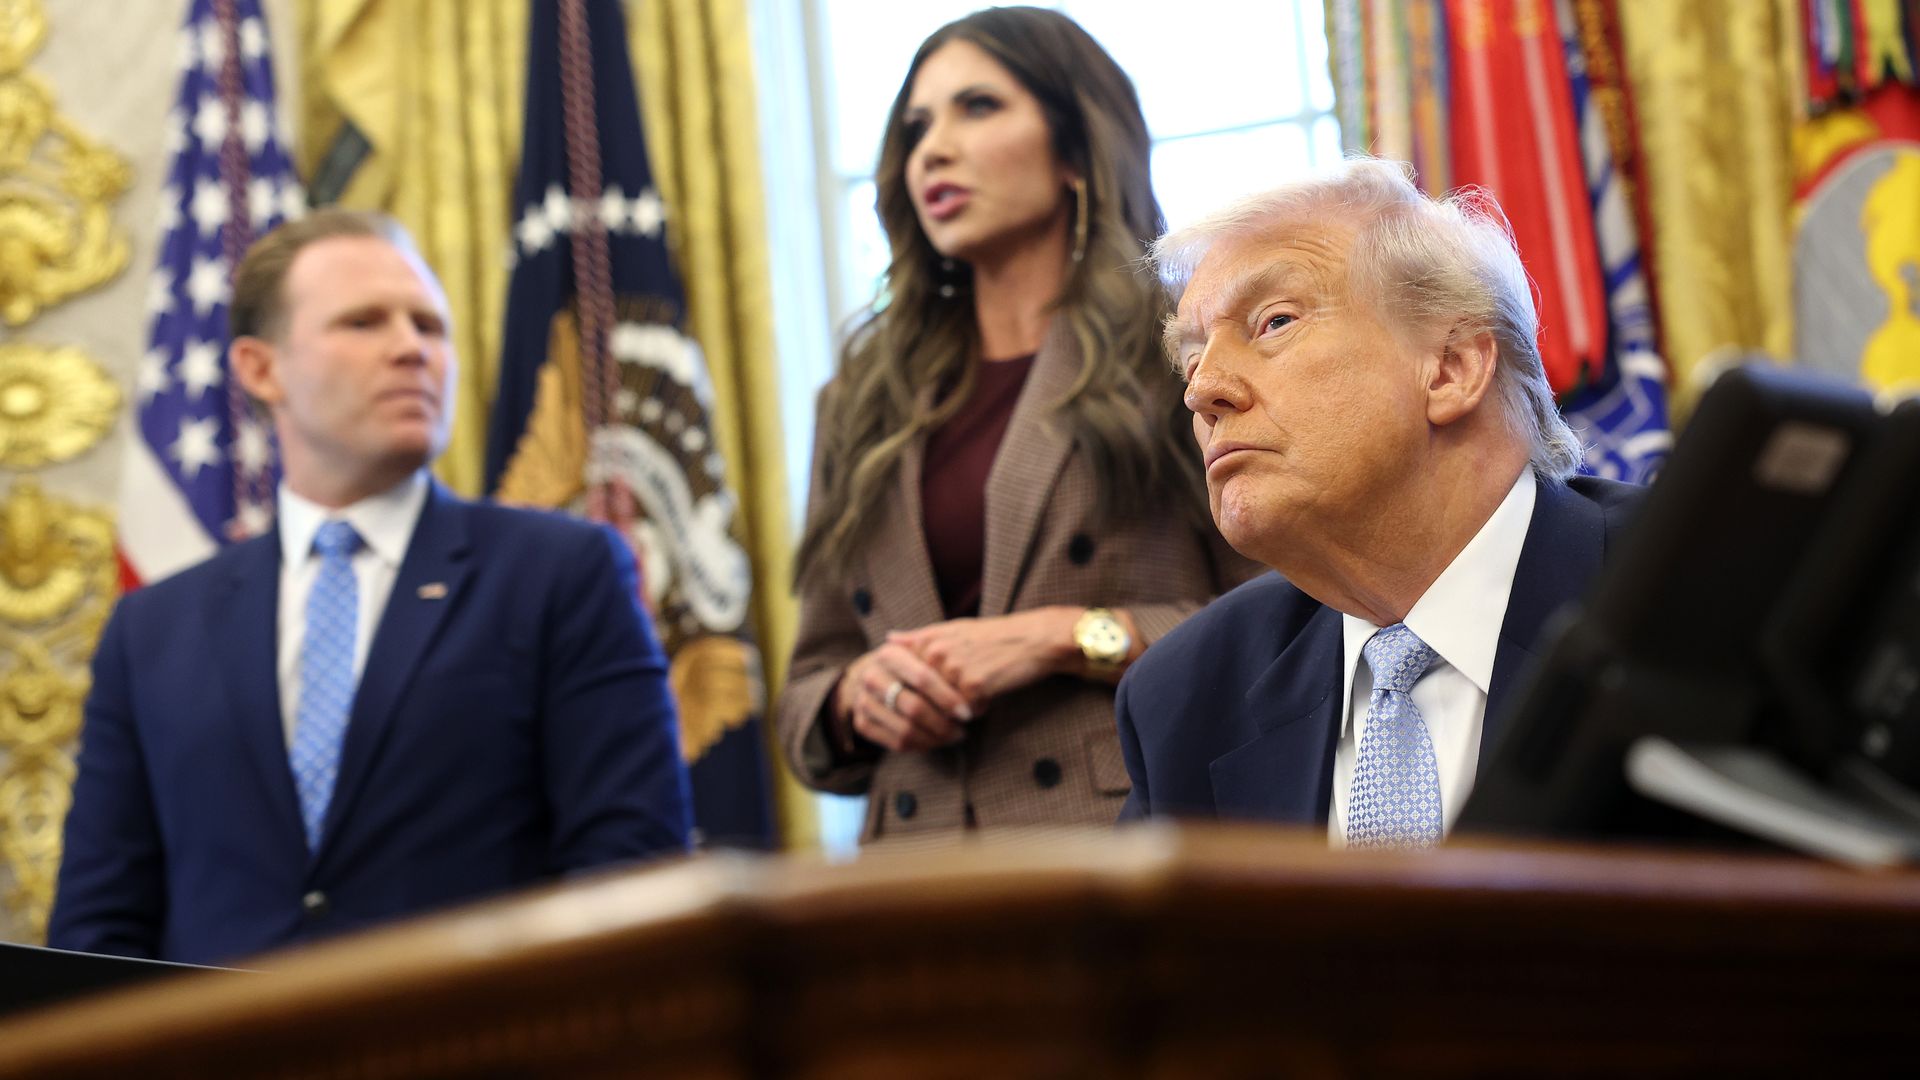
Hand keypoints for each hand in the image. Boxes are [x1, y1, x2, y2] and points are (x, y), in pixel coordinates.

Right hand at [835, 640, 974, 752]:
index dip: (947, 698)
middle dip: (943, 724)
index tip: (967, 713)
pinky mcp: (862, 723)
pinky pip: (896, 743)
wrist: (871, 673)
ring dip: (935, 739)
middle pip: (914, 708)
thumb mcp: (921, 651)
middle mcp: (872, 677)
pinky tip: (935, 741)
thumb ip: (942, 660)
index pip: (923, 679)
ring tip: (953, 737)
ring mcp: (864, 701)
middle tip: (962, 730)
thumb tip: (969, 680)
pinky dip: (921, 746)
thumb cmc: (909, 662)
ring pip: (906, 730)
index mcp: (889, 654)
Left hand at [886, 608, 1079, 710]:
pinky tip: (993, 691)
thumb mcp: (953, 630)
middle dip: (940, 706)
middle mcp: (935, 653)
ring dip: (962, 707)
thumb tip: (888, 639)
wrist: (1033, 639)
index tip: (936, 692)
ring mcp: (953, 669)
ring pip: (945, 708)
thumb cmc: (993, 636)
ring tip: (981, 687)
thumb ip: (918, 638)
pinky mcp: (973, 685)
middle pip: (923, 699)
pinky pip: (967, 712)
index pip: (907, 681)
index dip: (921, 694)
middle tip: (963, 696)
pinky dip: (981, 708)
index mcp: (927, 640)